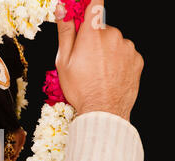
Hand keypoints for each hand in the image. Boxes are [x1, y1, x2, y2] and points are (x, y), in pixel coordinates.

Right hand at [55, 0, 143, 120]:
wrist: (103, 111)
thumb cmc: (81, 88)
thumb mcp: (64, 61)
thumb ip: (65, 32)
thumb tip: (63, 9)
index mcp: (92, 34)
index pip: (94, 4)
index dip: (88, 4)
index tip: (82, 8)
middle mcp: (113, 35)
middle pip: (101, 29)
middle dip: (93, 40)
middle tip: (84, 61)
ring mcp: (127, 47)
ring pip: (113, 42)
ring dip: (106, 51)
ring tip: (97, 72)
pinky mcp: (136, 59)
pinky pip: (124, 54)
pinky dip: (117, 61)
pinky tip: (109, 75)